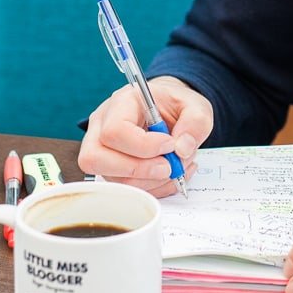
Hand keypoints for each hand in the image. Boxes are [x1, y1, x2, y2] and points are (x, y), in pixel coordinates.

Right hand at [77, 76, 212, 197]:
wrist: (170, 111)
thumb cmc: (176, 105)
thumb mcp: (195, 106)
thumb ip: (195, 122)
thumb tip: (182, 149)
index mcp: (121, 103)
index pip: (115, 130)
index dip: (143, 146)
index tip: (170, 145)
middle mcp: (102, 126)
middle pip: (97, 158)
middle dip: (139, 170)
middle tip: (169, 166)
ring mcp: (102, 149)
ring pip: (111, 179)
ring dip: (149, 181)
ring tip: (175, 168)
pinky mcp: (110, 169)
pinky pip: (124, 189)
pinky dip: (152, 189)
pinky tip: (169, 176)